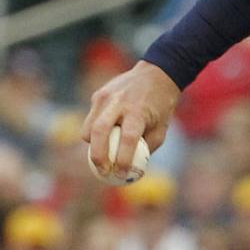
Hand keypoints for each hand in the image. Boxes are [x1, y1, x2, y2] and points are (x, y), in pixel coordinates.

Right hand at [82, 60, 181, 177]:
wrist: (156, 74)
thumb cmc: (160, 107)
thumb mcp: (161, 129)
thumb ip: (146, 148)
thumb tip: (132, 170)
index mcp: (138, 111)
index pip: (128, 138)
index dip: (123, 159)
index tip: (122, 174)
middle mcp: (119, 102)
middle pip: (99, 131)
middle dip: (97, 155)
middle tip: (102, 171)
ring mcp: (105, 97)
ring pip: (89, 127)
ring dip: (93, 145)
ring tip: (103, 155)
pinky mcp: (98, 95)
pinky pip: (91, 119)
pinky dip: (95, 132)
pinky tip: (106, 136)